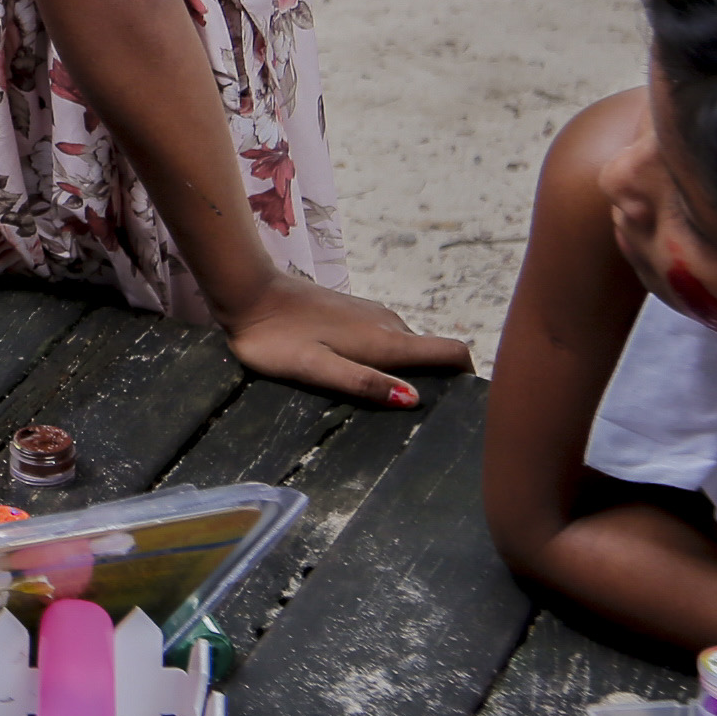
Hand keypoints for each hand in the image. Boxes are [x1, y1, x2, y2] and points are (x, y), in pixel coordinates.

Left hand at [220, 274, 473, 408]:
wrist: (248, 292)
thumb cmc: (277, 338)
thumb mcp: (317, 369)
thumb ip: (364, 383)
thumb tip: (414, 400)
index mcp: (387, 341)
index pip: (452, 352)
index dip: (468, 378)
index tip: (463, 408)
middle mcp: (389, 324)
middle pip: (432, 356)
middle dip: (436, 385)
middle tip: (417, 424)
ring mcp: (372, 316)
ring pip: (407, 349)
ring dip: (407, 374)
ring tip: (386, 408)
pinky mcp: (354, 313)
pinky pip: (385, 341)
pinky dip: (386, 362)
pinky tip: (360, 379)